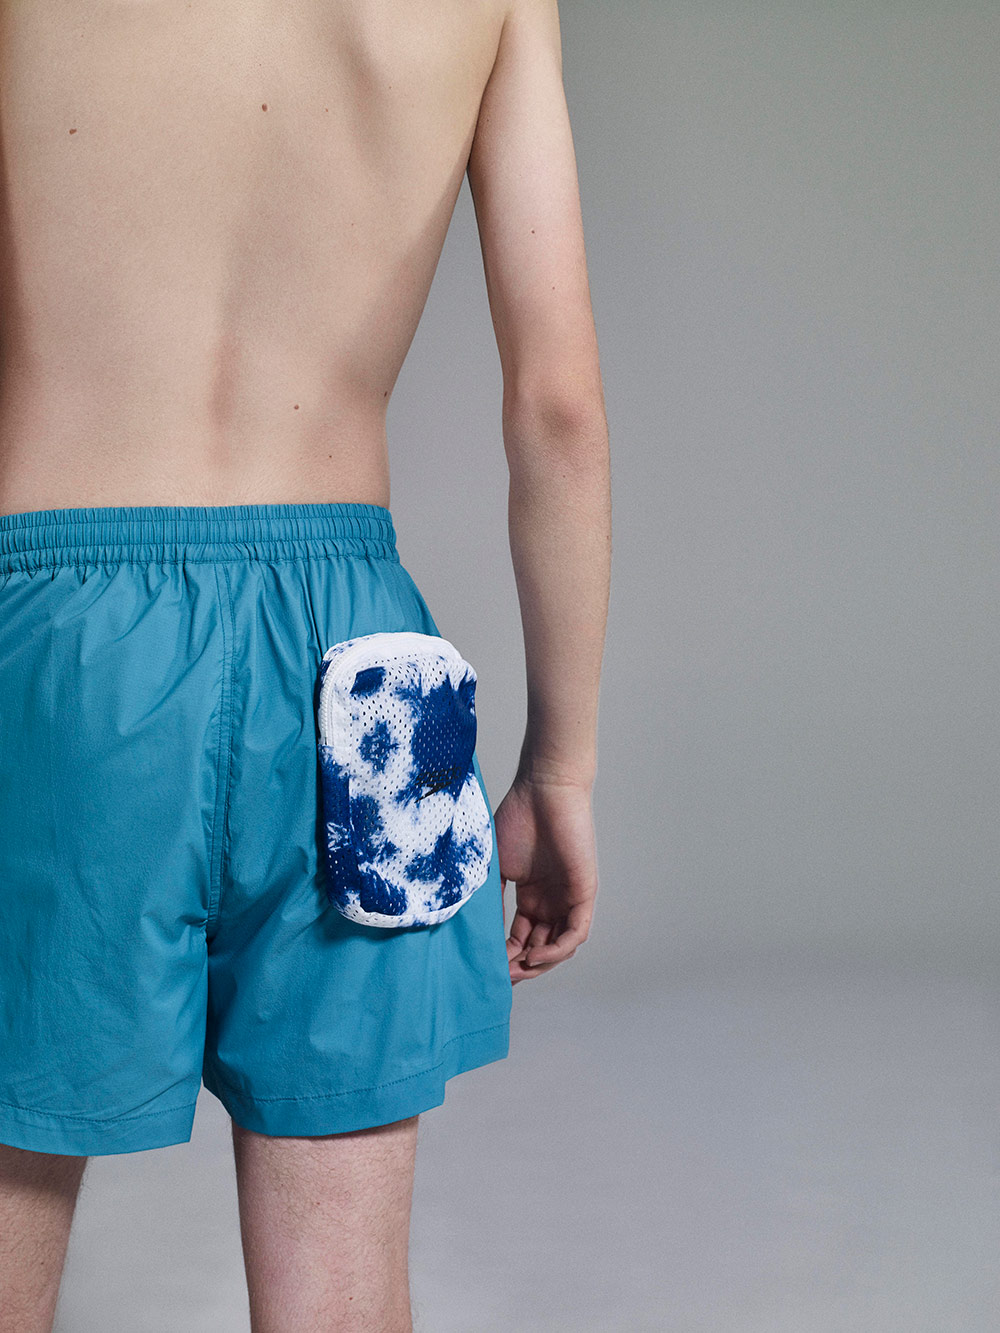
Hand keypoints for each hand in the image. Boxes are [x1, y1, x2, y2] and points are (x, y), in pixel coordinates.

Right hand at [493, 774, 597, 983]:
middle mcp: (550, 902)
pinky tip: (535, 955)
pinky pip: (574, 933)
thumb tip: (474, 934)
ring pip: (558, 946)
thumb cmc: (517, 817)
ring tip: (517, 971)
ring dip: (539, 964)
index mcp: (530, 896)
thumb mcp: (495, 866)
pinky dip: (557, 950)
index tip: (485, 969)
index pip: (520, 938)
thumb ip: (490, 898)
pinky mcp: (584, 893)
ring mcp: (568, 899)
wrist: (543, 789)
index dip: (504, 957)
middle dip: (520, 967)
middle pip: (539, 948)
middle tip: (500, 978)